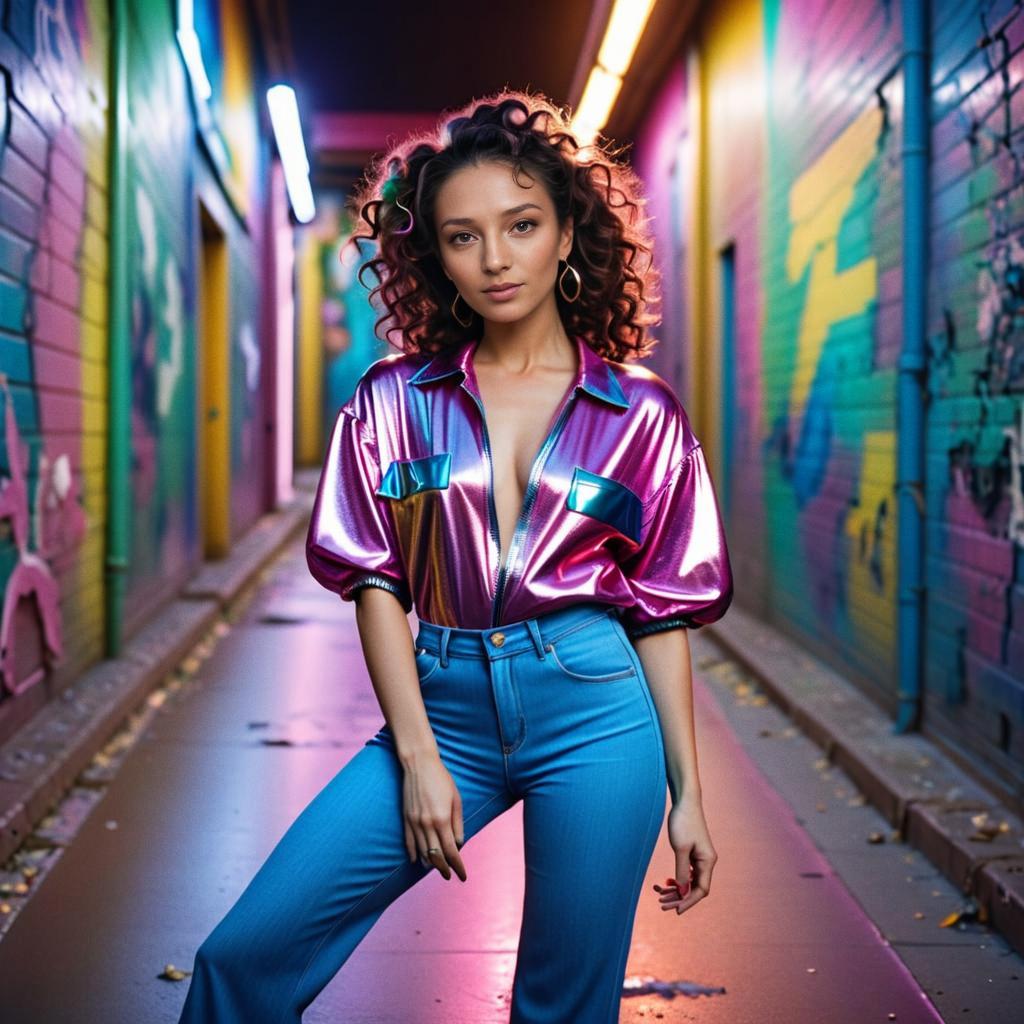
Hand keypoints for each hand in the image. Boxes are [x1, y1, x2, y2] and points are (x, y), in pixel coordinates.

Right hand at [402, 753, 466, 881]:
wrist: (419, 764)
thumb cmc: (442, 779)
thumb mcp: (456, 800)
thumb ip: (457, 823)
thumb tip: (458, 843)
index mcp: (442, 819)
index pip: (451, 851)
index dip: (458, 866)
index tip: (462, 876)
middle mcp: (427, 824)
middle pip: (436, 856)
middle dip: (444, 869)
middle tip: (450, 876)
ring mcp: (414, 822)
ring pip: (422, 851)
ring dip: (430, 863)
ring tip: (437, 869)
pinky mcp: (406, 819)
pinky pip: (409, 842)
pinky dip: (414, 853)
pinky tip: (417, 860)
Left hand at [653, 795, 715, 915]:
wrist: (685, 801)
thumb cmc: (683, 822)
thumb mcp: (680, 849)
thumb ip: (681, 872)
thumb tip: (681, 892)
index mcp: (707, 861)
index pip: (701, 890)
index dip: (688, 902)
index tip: (675, 911)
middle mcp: (706, 862)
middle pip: (694, 888)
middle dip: (678, 897)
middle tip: (661, 904)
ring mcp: (699, 858)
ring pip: (688, 881)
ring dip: (675, 889)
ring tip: (659, 894)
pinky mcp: (692, 853)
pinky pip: (685, 872)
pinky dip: (676, 879)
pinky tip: (665, 882)